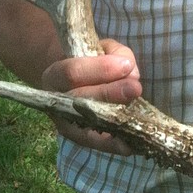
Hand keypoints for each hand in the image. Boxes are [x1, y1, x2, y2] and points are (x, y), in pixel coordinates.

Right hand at [41, 39, 141, 154]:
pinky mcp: (77, 139)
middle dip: (110, 94)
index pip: (73, 72)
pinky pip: (96, 142)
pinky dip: (113, 144)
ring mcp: (64, 123)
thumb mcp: (99, 48)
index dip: (101, 69)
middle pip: (81, 100)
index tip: (127, 65)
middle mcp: (55, 102)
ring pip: (89, 124)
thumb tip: (131, 74)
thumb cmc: (90, 60)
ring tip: (138, 117)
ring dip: (115, 121)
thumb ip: (115, 55)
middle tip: (135, 88)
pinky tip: (131, 144)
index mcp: (54, 75)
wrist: (73, 79)